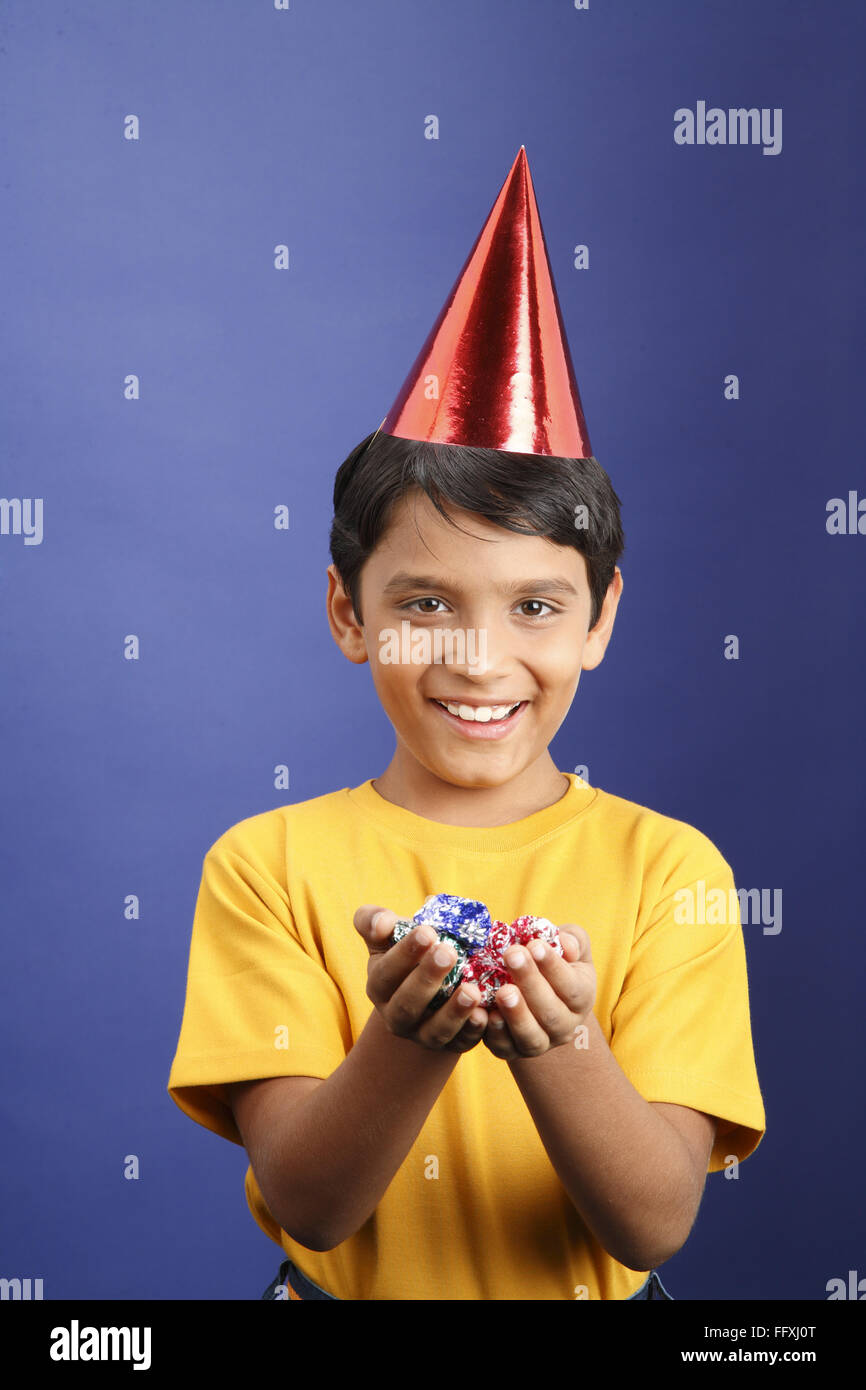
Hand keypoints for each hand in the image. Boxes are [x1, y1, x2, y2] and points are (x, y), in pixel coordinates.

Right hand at [353, 905, 488, 1052]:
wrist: (432, 989)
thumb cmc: (410, 953)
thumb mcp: (388, 936)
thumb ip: (375, 921)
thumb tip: (382, 922)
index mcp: (379, 987)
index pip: (385, 973)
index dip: (404, 954)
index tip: (427, 932)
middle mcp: (397, 1017)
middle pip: (407, 1004)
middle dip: (427, 978)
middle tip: (448, 952)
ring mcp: (423, 1035)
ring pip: (435, 1030)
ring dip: (454, 1012)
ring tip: (472, 990)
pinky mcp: (451, 1044)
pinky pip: (462, 1042)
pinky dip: (473, 1031)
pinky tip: (486, 1014)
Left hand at [483, 925, 595, 1060]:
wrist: (533, 992)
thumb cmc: (552, 961)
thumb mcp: (568, 946)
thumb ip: (572, 940)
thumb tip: (565, 944)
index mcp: (582, 999)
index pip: (572, 987)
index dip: (554, 967)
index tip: (534, 945)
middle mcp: (565, 1027)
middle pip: (551, 1013)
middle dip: (530, 983)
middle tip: (512, 955)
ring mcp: (540, 1043)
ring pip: (531, 1037)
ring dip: (516, 1014)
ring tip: (503, 990)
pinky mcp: (512, 1050)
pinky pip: (504, 1048)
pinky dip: (495, 1034)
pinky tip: (485, 1013)